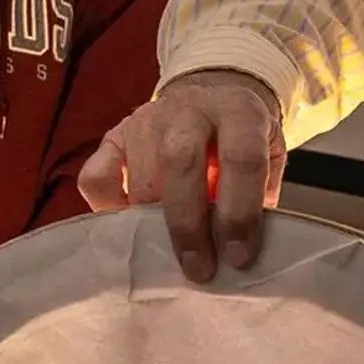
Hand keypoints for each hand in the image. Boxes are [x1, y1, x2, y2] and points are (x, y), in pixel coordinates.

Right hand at [76, 70, 285, 281]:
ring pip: (140, 178)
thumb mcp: (268, 158)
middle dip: (188, 225)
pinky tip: (130, 226)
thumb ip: (258, 198)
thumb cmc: (242, 139)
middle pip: (180, 162)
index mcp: (238, 111)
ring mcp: (146, 120)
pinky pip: (95, 178)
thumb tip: (241, 255)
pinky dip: (108, 209)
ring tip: (168, 256)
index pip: (240, 159)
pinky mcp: (114, 136)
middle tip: (198, 268)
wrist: (213, 94)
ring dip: (152, 226)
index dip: (239, 213)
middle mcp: (190, 109)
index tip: (238, 257)